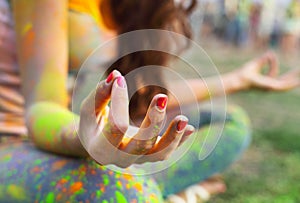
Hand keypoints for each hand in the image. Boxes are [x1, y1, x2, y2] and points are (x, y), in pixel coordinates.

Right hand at [79, 70, 194, 167]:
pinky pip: (167, 151)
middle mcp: (120, 159)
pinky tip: (190, 128)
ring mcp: (138, 159)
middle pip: (141, 145)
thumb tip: (116, 76)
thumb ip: (100, 93)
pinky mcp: (150, 155)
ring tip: (184, 120)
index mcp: (100, 149)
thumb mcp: (90, 108)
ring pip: (159, 154)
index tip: (119, 79)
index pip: (116, 127)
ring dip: (173, 137)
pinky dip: (179, 140)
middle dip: (153, 121)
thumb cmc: (93, 122)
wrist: (98, 142)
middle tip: (162, 97)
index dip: (119, 102)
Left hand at [238, 51, 299, 90]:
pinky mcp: (270, 87)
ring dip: (296, 80)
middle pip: (288, 81)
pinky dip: (292, 82)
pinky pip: (284, 85)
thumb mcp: (256, 63)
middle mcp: (271, 86)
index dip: (290, 74)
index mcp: (268, 82)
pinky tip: (299, 80)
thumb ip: (264, 59)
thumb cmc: (243, 73)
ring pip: (288, 84)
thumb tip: (270, 53)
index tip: (286, 63)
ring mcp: (271, 88)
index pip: (282, 78)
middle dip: (296, 77)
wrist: (238, 79)